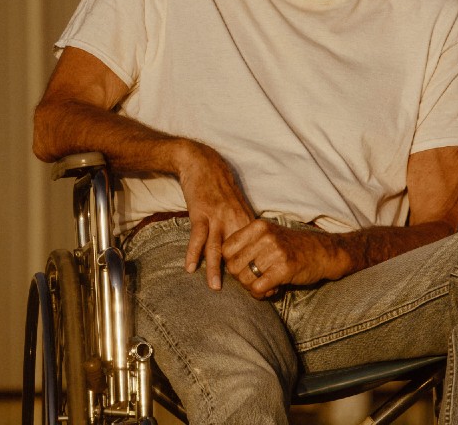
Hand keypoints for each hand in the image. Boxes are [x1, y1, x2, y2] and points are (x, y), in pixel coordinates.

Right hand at [175, 141, 255, 289]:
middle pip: (239, 252)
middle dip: (243, 273)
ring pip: (217, 248)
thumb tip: (249, 246)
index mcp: (246, 219)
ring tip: (216, 288)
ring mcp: (217, 217)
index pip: (256, 249)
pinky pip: (197, 237)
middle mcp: (234, 220)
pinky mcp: (200, 213)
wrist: (202, 162)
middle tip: (248, 294)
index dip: (261, 267)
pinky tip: (190, 268)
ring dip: (215, 269)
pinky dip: (193, 253)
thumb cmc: (219, 184)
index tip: (268, 285)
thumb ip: (241, 224)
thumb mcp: (236, 204)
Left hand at [221, 220, 346, 298]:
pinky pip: (258, 287)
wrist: (324, 252)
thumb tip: (224, 267)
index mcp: (257, 226)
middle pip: (233, 266)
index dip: (231, 263)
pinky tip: (272, 290)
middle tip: (256, 280)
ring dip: (252, 288)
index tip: (244, 268)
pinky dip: (261, 294)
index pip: (226, 249)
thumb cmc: (292, 247)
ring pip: (244, 278)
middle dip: (241, 278)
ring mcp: (275, 251)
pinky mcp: (285, 268)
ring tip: (266, 285)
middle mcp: (264, 236)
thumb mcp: (268, 237)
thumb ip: (247, 246)